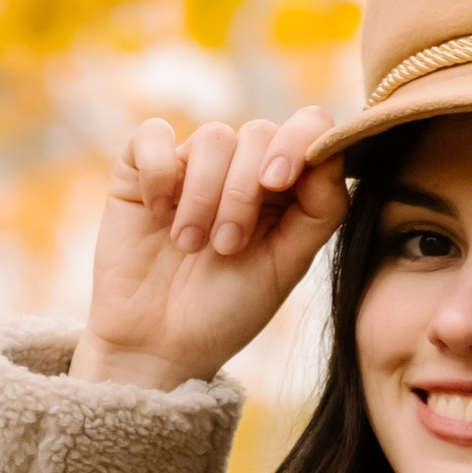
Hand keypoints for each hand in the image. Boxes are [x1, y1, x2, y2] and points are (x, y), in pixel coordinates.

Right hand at [69, 103, 345, 393]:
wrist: (158, 345)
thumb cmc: (228, 310)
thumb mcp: (287, 266)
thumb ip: (320, 210)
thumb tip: (331, 152)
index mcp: (285, 188)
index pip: (308, 127)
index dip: (298, 142)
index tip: (279, 183)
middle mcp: (240, 168)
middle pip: (259, 133)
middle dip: (244, 192)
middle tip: (227, 247)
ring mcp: (191, 166)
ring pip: (213, 138)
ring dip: (204, 196)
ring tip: (191, 245)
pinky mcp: (141, 170)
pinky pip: (154, 135)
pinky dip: (160, 171)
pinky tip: (158, 213)